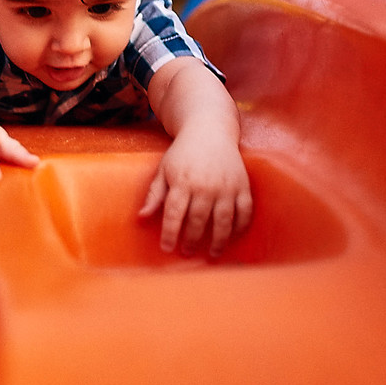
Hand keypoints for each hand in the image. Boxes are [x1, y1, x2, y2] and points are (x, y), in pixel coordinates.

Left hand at [138, 130, 251, 256]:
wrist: (209, 130)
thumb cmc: (183, 153)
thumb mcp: (164, 169)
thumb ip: (154, 195)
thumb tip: (141, 218)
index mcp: (182, 182)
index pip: (174, 214)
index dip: (170, 234)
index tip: (167, 248)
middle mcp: (205, 185)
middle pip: (198, 220)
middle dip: (192, 240)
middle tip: (187, 252)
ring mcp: (226, 186)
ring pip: (223, 220)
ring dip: (218, 241)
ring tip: (212, 254)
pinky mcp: (242, 185)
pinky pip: (245, 211)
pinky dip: (241, 226)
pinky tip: (233, 236)